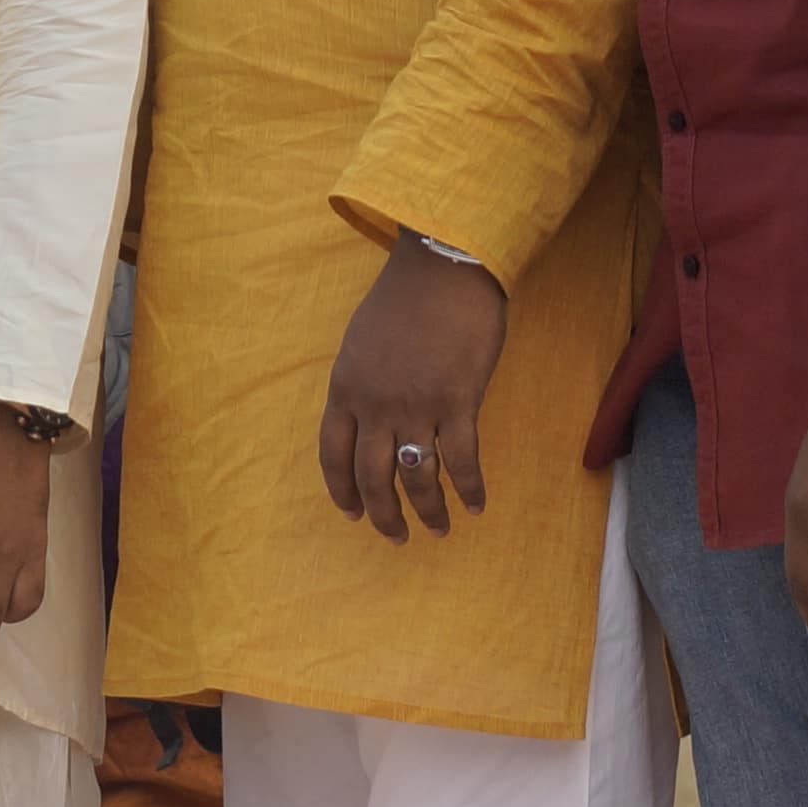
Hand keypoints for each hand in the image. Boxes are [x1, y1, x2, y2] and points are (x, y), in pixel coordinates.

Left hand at [319, 237, 506, 542]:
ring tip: (438, 529)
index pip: (332, 455)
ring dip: (428, 511)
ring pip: (417, 477)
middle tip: (396, 538)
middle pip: (371, 478)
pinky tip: (475, 505)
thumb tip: (370, 420)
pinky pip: (462, 460)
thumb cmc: (404, 299)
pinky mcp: (457, 402)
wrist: (443, 268)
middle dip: (384, 515)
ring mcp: (415, 406)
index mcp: (344, 389)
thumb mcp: (362, 342)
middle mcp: (374, 405)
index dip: (341, 491)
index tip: (353, 513)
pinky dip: (469, 488)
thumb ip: (362, 384)